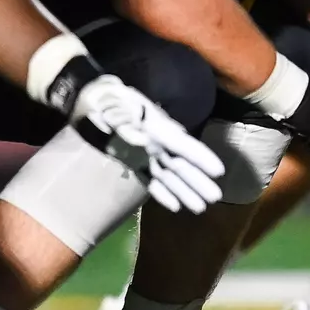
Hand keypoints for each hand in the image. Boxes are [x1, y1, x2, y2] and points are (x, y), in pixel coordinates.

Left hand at [70, 76, 225, 213]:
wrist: (91, 101)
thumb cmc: (107, 101)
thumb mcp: (117, 108)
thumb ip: (128, 123)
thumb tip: (143, 141)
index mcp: (157, 127)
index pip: (183, 145)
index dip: (201, 157)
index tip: (219, 171)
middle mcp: (157, 142)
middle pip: (181, 164)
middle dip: (198, 181)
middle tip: (216, 197)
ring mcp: (146, 154)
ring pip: (169, 176)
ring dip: (184, 191)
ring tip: (200, 208)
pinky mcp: (133, 162)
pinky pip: (151, 180)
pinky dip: (162, 193)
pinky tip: (174, 206)